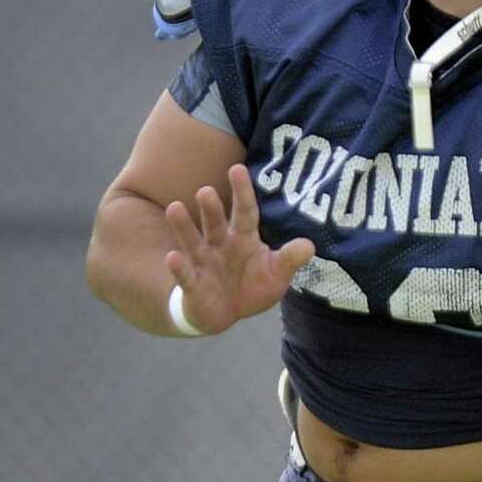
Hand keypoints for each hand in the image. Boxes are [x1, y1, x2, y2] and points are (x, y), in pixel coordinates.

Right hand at [164, 164, 314, 333]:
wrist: (226, 313)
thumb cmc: (252, 286)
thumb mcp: (276, 274)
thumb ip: (289, 259)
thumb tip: (310, 246)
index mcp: (243, 237)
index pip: (245, 211)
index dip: (242, 192)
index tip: (237, 168)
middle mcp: (220, 244)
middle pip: (215, 222)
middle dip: (211, 208)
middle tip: (206, 191)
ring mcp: (204, 261)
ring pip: (193, 240)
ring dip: (184, 226)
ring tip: (175, 208)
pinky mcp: (193, 284)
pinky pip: (185, 274)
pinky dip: (178, 267)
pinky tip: (171, 257)